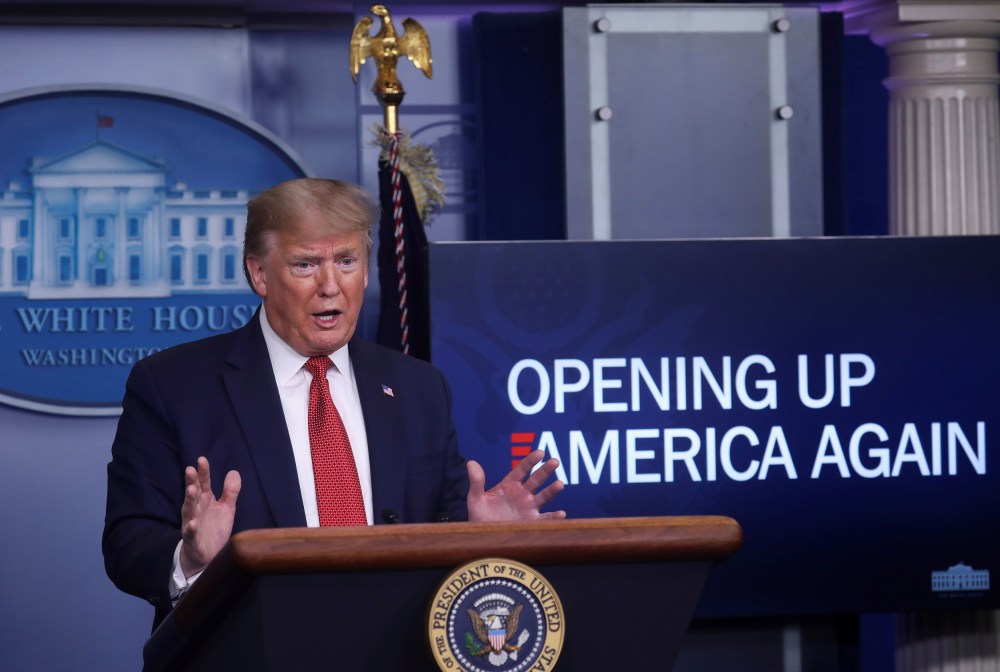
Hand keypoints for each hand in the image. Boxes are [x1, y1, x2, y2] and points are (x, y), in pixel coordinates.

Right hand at [178, 456, 240, 577]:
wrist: (208, 555)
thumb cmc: (215, 528)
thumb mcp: (226, 508)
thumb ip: (230, 491)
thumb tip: (233, 471)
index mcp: (205, 500)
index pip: (203, 483)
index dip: (203, 472)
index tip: (202, 459)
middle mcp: (197, 509)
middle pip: (193, 493)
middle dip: (191, 482)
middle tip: (190, 470)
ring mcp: (192, 523)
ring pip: (189, 510)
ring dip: (189, 500)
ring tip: (191, 490)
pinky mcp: (192, 538)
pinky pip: (190, 532)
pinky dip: (190, 527)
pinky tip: (192, 523)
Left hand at [467, 449, 565, 521]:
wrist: (482, 536)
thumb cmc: (479, 516)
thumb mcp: (475, 498)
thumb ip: (476, 481)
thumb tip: (470, 463)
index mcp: (510, 485)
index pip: (522, 469)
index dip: (530, 460)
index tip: (540, 452)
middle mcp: (522, 494)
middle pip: (536, 479)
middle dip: (545, 470)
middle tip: (555, 461)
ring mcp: (528, 508)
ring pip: (543, 496)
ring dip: (552, 490)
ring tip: (560, 484)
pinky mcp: (531, 522)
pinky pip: (544, 518)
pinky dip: (553, 517)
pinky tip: (561, 514)